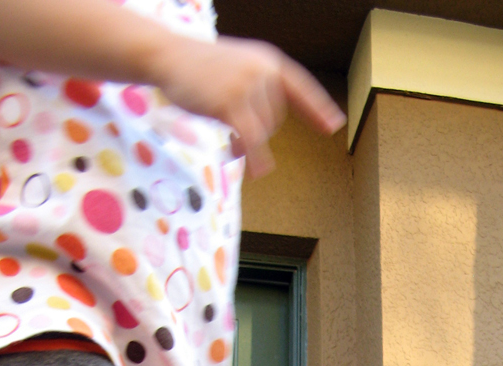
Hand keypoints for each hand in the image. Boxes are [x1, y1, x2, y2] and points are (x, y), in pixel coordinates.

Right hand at [152, 35, 345, 176]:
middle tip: (235, 137)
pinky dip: (257, 159)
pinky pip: (252, 140)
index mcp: (268, 61)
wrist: (168, 56)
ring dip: (248, 146)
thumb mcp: (237, 68)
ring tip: (231, 145)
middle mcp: (263, 71)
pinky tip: (258, 172)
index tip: (334, 125)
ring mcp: (247, 86)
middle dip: (258, 132)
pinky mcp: (231, 104)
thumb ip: (258, 88)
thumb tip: (264, 132)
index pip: (300, 87)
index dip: (317, 108)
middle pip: (275, 118)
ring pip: (262, 132)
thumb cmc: (201, 67)